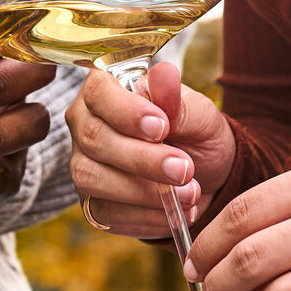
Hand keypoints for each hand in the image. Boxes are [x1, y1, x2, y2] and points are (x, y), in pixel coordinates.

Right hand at [67, 61, 235, 236]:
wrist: (206, 176)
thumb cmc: (195, 134)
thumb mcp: (198, 114)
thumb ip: (177, 100)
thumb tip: (164, 73)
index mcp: (106, 90)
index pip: (99, 92)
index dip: (126, 112)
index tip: (162, 127)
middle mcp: (85, 125)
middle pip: (95, 139)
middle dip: (143, 159)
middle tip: (185, 169)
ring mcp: (84, 164)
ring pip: (92, 178)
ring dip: (144, 192)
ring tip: (189, 194)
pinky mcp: (91, 202)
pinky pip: (105, 212)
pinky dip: (145, 216)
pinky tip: (176, 213)